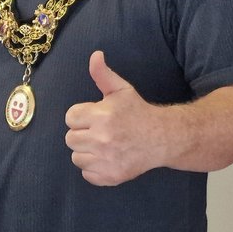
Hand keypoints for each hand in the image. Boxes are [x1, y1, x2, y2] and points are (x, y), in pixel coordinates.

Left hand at [65, 51, 159, 185]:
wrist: (162, 138)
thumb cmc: (138, 112)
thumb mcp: (121, 90)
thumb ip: (103, 74)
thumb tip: (95, 55)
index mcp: (102, 115)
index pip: (70, 117)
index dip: (82, 116)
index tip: (95, 117)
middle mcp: (102, 139)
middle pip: (70, 139)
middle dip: (83, 134)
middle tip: (100, 131)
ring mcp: (106, 160)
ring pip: (76, 157)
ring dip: (87, 152)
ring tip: (103, 145)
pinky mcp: (110, 176)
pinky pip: (86, 174)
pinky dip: (94, 168)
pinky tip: (107, 158)